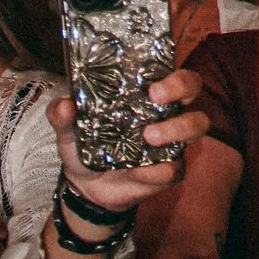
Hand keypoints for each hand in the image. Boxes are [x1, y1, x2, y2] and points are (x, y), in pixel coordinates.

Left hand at [50, 72, 207, 213]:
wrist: (88, 189)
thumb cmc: (86, 146)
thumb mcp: (69, 130)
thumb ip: (62, 116)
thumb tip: (63, 105)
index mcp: (145, 94)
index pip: (169, 70)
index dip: (171, 71)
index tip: (152, 83)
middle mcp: (166, 111)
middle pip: (193, 87)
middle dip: (181, 87)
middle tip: (156, 97)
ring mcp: (172, 140)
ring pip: (197, 124)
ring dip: (177, 128)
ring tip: (148, 136)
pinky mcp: (169, 170)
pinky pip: (175, 168)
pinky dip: (158, 170)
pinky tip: (138, 172)